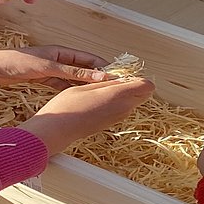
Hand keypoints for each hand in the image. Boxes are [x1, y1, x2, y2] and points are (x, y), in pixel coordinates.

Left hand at [0, 45, 111, 87]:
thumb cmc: (19, 61)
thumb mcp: (49, 67)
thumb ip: (72, 72)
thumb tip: (97, 75)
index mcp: (62, 51)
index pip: (89, 58)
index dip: (103, 67)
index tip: (117, 77)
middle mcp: (59, 58)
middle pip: (83, 68)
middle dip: (96, 77)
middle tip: (111, 88)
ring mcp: (51, 69)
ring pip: (73, 78)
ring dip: (84, 85)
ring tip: (98, 95)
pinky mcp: (43, 78)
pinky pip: (61, 84)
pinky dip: (70, 89)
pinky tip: (77, 97)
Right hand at [17, 79, 154, 154]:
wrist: (57, 130)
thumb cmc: (67, 107)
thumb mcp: (86, 86)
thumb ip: (107, 82)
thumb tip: (120, 78)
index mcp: (118, 96)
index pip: (147, 85)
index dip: (138, 77)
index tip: (123, 74)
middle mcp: (122, 109)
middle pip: (142, 94)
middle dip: (133, 85)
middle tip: (112, 80)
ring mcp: (117, 118)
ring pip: (132, 102)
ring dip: (123, 94)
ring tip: (100, 90)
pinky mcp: (111, 124)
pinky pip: (121, 109)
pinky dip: (115, 103)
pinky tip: (96, 101)